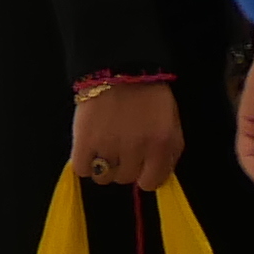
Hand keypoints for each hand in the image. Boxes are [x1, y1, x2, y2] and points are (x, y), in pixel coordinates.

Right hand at [69, 82, 184, 193]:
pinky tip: (90, 149)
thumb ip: (169, 152)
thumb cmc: (150, 96)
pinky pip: (82, 169)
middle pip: (125, 179)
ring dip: (104, 167)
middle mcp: (136, 148)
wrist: (121, 70)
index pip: (152, 182)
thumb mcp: (172, 123)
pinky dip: (85, 163)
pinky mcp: (84, 141)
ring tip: (105, 147)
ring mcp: (108, 146)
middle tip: (122, 148)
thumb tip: (157, 177)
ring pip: (103, 178)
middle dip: (125, 167)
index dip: (146, 176)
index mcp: (162, 143)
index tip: (141, 168)